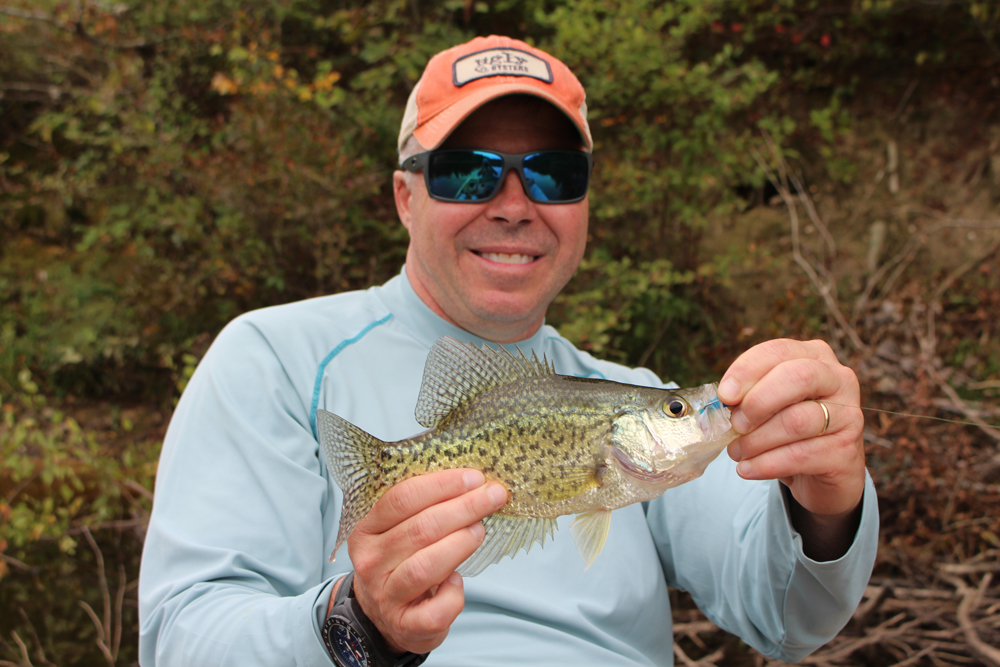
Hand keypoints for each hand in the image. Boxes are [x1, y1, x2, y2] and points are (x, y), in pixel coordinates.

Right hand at [335, 468, 507, 653]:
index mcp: (366, 531)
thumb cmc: (400, 565)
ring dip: (459, 544)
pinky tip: (458, 580)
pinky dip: (453, 595)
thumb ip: (423, 509)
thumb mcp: (398, 532)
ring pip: (424, 567)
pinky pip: (435, 611)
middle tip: (492, 496)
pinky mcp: (406, 626)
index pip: (401, 499)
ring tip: (480, 530)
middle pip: (419, 529)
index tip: (474, 478)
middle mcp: (371, 563)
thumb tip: (472, 484)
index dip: (442, 485)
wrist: (384, 618)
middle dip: (463, 508)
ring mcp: (386, 596)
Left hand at [719, 339, 865, 557]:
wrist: (821, 474)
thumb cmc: (787, 430)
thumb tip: (723, 400)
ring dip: (756, 440)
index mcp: (814, 357)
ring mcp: (849, 415)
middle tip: (735, 424)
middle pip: (797, 377)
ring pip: (796, 421)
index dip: (747, 370)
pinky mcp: (847, 452)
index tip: (724, 395)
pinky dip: (766, 464)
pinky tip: (747, 469)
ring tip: (736, 452)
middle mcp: (838, 379)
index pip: (778, 351)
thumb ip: (748, 396)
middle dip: (758, 401)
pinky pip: (800, 455)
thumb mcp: (768, 405)